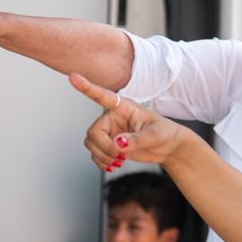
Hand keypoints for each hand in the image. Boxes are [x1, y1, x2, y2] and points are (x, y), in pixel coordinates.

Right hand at [69, 73, 186, 170]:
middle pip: (93, 132)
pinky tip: (115, 164)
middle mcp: (113, 117)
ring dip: (103, 156)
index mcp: (124, 107)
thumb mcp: (155, 135)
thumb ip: (137, 139)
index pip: (103, 96)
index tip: (73, 77)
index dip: (87, 87)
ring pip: (91, 143)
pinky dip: (102, 162)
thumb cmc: (165, 133)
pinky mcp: (109, 144)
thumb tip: (118, 143)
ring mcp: (110, 131)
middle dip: (105, 147)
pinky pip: (95, 154)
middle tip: (121, 155)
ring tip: (120, 160)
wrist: (168, 146)